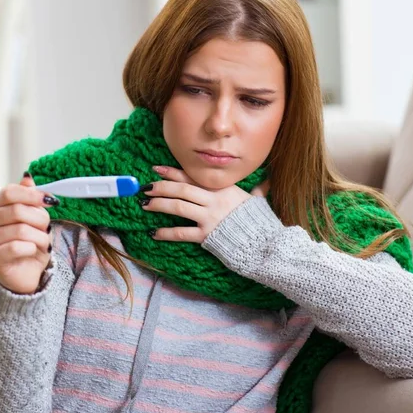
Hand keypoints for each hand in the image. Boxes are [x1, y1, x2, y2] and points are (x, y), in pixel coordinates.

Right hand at [0, 173, 59, 294]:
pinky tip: (33, 250)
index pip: (10, 192)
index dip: (32, 195)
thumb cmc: (30, 242)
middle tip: (47, 229)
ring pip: (21, 230)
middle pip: (17, 210)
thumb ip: (31, 198)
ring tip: (43, 243)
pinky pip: (17, 247)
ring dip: (40, 237)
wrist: (26, 271)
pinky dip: (32, 248)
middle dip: (40, 220)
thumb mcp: (35, 217)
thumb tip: (27, 178)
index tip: (50, 201)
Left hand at [140, 165, 268, 242]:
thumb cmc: (261, 223)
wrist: (264, 243)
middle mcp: (214, 200)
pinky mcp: (206, 235)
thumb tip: (267, 181)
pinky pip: (181, 232)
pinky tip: (154, 233)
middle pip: (182, 189)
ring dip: (159, 204)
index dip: (173, 172)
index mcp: (224, 189)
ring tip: (145, 204)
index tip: (157, 169)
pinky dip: (166, 233)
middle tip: (145, 187)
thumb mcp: (258, 202)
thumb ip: (258, 190)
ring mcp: (209, 217)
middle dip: (161, 186)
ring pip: (178, 206)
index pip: (194, 177)